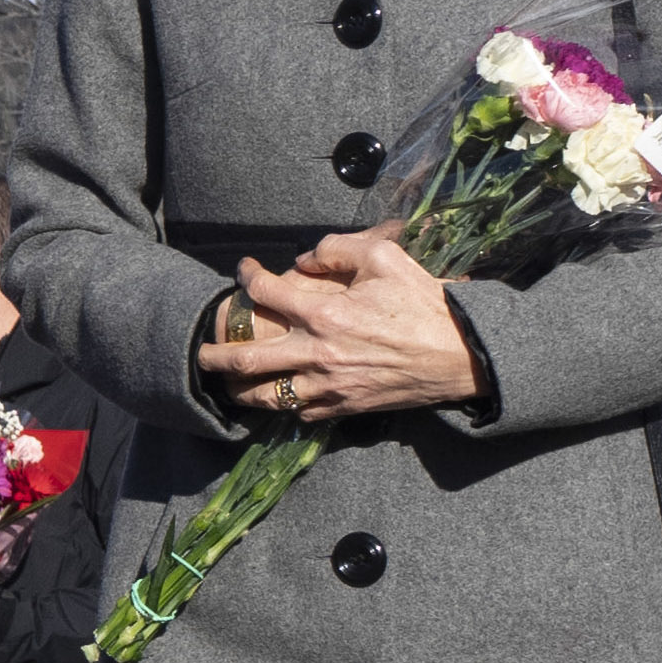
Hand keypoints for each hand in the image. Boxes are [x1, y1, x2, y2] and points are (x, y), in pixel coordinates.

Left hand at [198, 228, 478, 423]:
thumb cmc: (425, 303)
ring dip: (238, 391)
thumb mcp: (387, 258)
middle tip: (200, 352)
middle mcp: (317, 354)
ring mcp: (327, 386)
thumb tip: (301, 259)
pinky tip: (274, 397)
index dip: (246, 277)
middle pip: (243, 361)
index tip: (242, 271)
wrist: (462, 354)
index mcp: (325, 314)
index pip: (265, 292)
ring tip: (226, 383)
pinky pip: (299, 413)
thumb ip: (339, 249)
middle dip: (212, 357)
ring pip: (264, 397)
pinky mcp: (342, 408)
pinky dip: (281, 407)